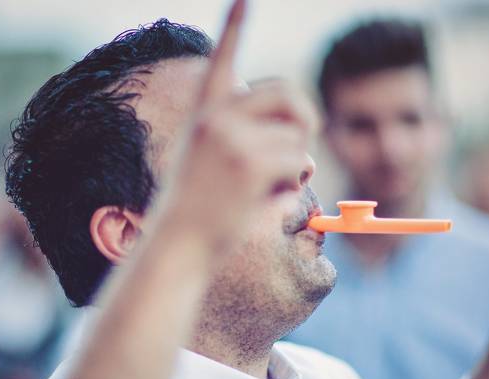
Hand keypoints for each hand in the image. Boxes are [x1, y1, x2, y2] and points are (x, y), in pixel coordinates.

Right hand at [152, 0, 318, 254]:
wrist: (179, 244)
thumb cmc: (199, 209)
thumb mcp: (213, 163)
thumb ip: (249, 142)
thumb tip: (310, 153)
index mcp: (205, 112)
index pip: (224, 60)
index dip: (235, 25)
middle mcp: (216, 117)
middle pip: (287, 95)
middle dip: (306, 120)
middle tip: (305, 147)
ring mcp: (232, 138)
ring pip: (297, 136)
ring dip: (297, 164)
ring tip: (268, 188)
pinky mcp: (249, 163)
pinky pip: (298, 162)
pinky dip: (293, 184)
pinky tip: (267, 201)